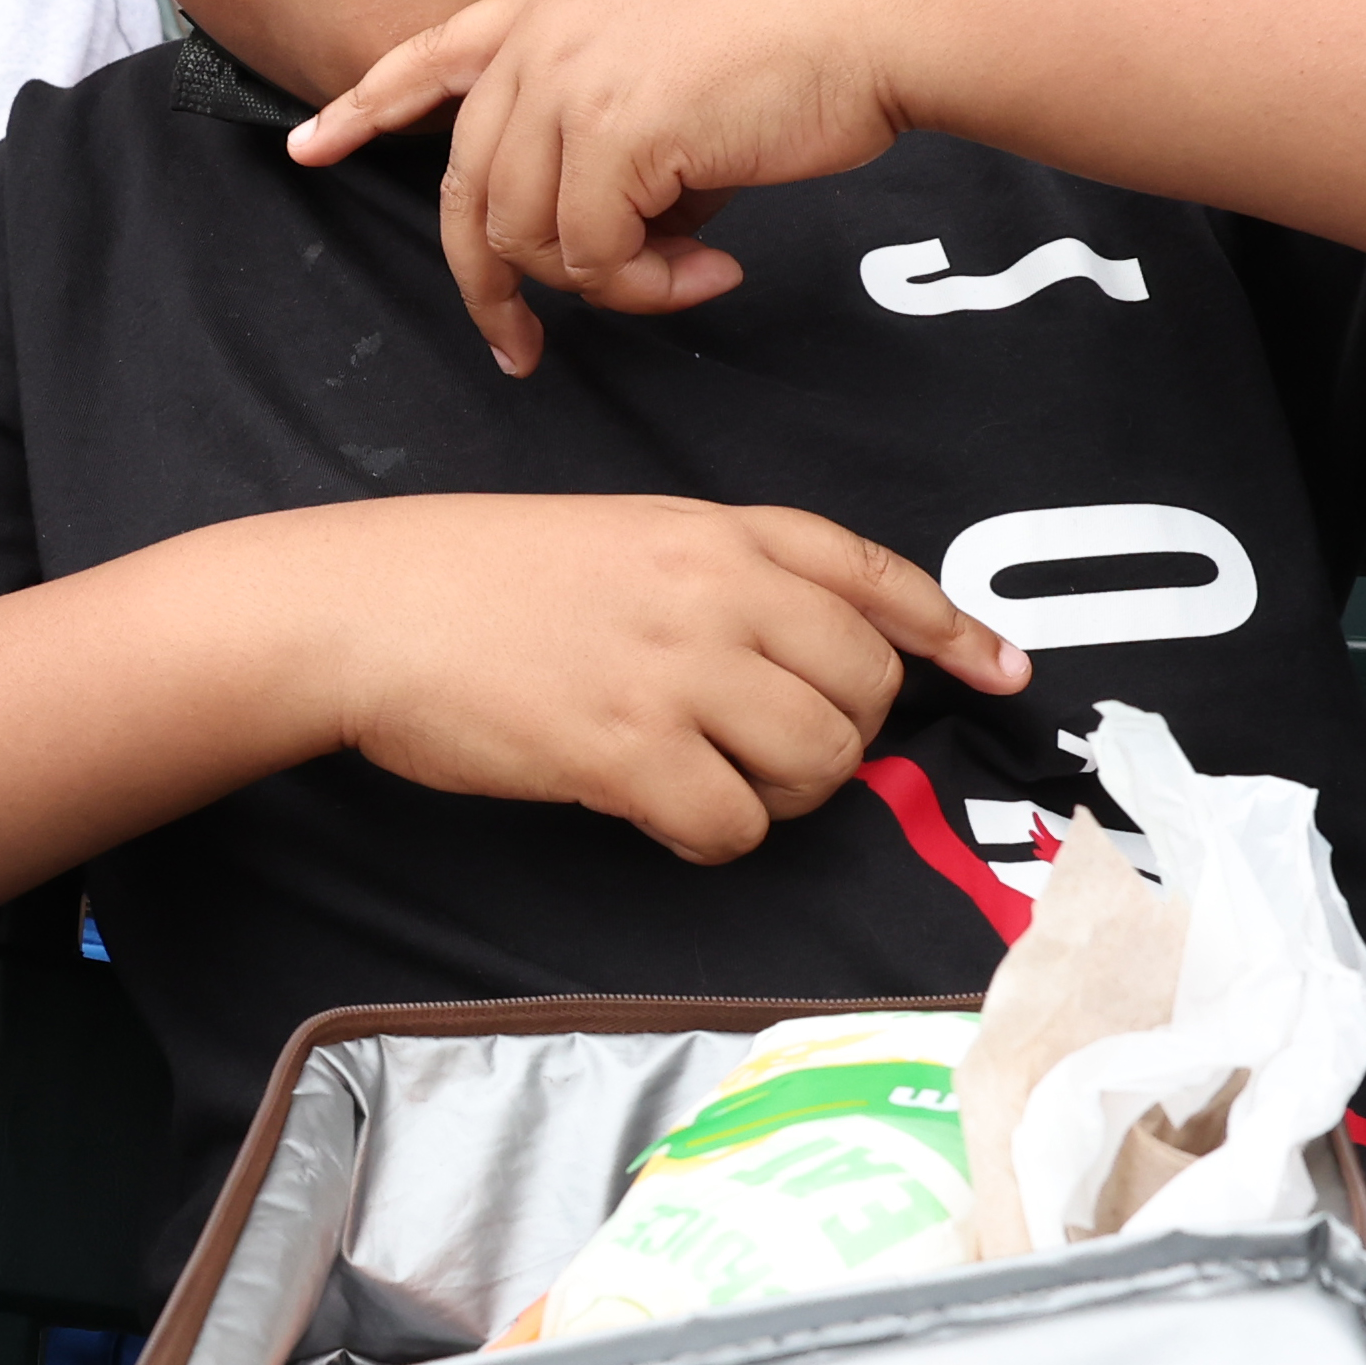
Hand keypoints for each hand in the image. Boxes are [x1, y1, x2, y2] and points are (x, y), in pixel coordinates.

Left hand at [287, 0, 914, 371]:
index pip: (436, 55)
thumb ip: (617, 137)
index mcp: (557, 8)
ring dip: (610, 285)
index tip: (313, 145)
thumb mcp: (680, 75)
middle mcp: (545, 38)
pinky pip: (591, 259)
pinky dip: (649, 287)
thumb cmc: (810, 49)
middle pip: (469, 192)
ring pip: (529, 239)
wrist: (883, 18)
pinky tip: (716, 264)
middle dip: (493, 286)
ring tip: (691, 271)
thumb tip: (609, 238)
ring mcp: (570, 81)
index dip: (370, 105)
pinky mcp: (612, 133)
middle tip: (521, 351)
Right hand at [306, 495, 1022, 862]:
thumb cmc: (474, 578)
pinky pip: (735, 824)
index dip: (950, 630)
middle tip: (767, 751)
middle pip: (864, 688)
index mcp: (714, 529)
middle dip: (838, 737)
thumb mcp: (619, 534)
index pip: (872, 573)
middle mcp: (714, 590)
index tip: (1001, 671)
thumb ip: (718, 578)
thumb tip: (803, 657)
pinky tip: (656, 809)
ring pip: (817, 762)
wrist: (364, 609)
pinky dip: (712, 835)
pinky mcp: (626, 749)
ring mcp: (674, 668)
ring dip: (780, 793)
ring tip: (707, 779)